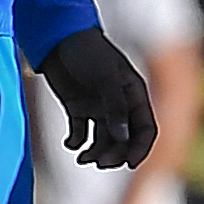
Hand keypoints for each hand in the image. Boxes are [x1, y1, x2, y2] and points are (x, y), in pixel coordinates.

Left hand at [41, 28, 156, 169]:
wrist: (58, 39)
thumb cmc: (88, 52)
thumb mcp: (106, 78)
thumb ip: (115, 108)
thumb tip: (122, 138)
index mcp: (133, 94)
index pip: (146, 128)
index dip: (141, 148)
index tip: (129, 164)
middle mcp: (119, 104)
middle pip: (125, 140)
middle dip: (115, 154)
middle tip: (98, 161)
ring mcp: (98, 107)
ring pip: (103, 140)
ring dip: (96, 152)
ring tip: (82, 157)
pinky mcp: (78, 109)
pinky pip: (81, 134)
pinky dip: (76, 143)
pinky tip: (70, 143)